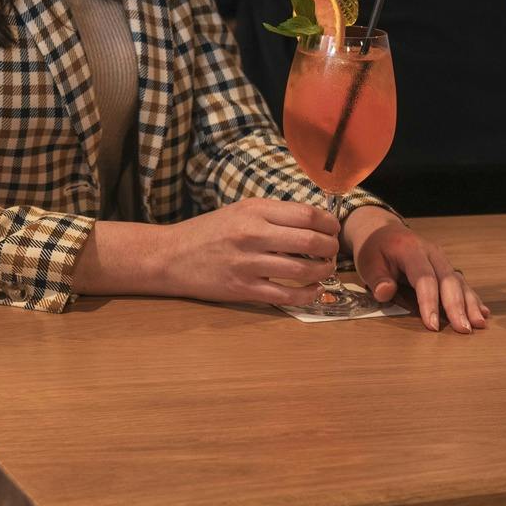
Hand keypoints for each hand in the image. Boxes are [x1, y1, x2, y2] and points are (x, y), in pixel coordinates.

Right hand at [160, 198, 338, 305]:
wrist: (171, 256)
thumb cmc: (208, 232)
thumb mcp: (240, 211)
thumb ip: (273, 215)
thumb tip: (313, 221)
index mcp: (254, 211)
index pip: (307, 214)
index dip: (329, 223)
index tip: (334, 229)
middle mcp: (253, 235)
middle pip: (310, 241)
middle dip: (331, 248)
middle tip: (333, 251)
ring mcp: (248, 264)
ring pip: (303, 270)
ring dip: (323, 271)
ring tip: (326, 270)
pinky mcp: (244, 289)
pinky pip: (286, 295)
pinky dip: (308, 294)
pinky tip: (314, 290)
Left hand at [345, 206, 489, 332]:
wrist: (384, 232)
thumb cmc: (375, 251)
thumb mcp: (368, 263)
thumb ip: (377, 278)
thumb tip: (386, 292)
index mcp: (411, 250)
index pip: (424, 277)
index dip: (429, 302)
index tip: (433, 325)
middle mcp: (432, 253)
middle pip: (448, 280)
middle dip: (457, 306)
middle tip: (463, 329)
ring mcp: (442, 260)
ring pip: (459, 282)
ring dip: (470, 304)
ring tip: (479, 324)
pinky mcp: (446, 268)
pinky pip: (462, 283)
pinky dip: (472, 298)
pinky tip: (483, 313)